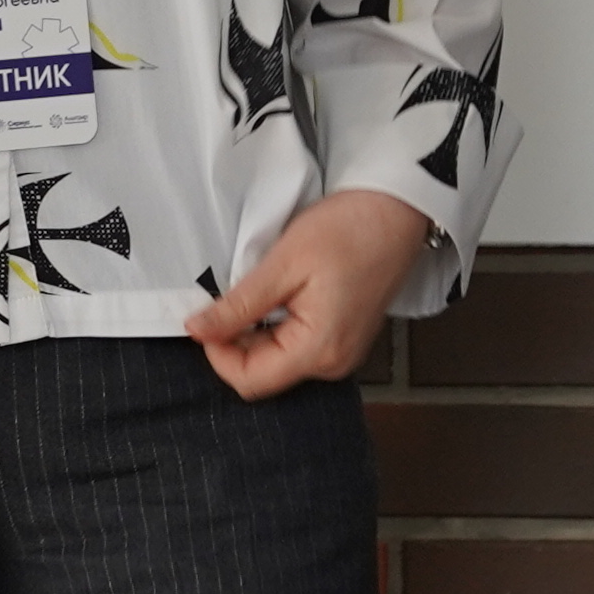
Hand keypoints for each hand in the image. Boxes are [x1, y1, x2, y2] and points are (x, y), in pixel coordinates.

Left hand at [187, 188, 432, 399]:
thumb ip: (238, 306)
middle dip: (233, 342)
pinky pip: (295, 347)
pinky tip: (275, 296)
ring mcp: (341, 353)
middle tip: (226, 298)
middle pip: (261, 374)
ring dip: (253, 332)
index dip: (217, 353)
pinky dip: (273, 327)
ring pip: (275, 361)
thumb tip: (197, 330)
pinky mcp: (342, 338)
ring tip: (257, 291)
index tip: (206, 316)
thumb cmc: (349, 231)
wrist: (396, 212)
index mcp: (319, 351)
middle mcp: (334, 363)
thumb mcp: (282, 265)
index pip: (249, 381)